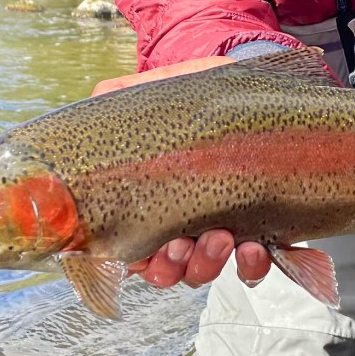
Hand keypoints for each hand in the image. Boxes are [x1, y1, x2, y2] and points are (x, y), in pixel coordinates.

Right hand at [93, 55, 269, 289]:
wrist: (250, 85)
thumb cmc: (198, 93)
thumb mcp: (154, 89)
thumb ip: (115, 96)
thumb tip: (92, 101)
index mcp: (151, 203)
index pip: (134, 253)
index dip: (136, 260)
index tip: (143, 249)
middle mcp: (184, 224)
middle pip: (169, 270)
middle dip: (173, 265)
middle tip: (182, 244)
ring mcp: (221, 227)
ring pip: (206, 270)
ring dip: (208, 263)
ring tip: (220, 237)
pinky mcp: (261, 225)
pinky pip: (254, 265)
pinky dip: (252, 265)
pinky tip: (254, 246)